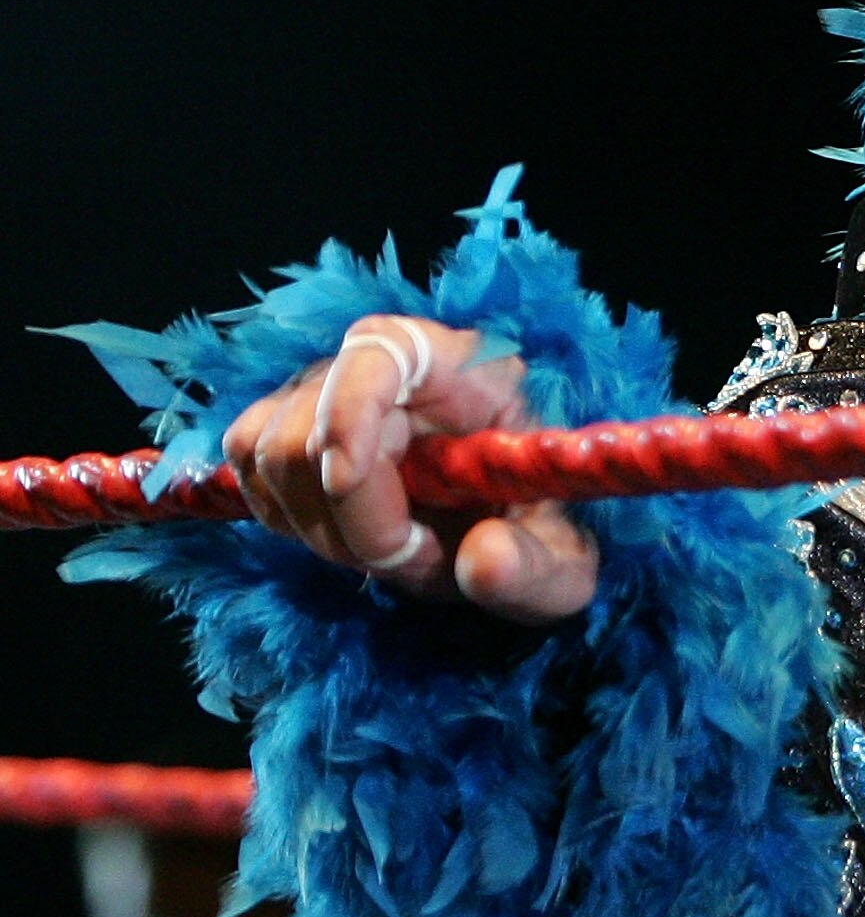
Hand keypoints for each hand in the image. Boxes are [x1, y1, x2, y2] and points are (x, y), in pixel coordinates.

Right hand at [221, 314, 599, 624]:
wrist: (512, 531)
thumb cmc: (539, 533)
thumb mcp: (565, 567)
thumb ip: (534, 569)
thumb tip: (482, 560)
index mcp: (470, 370)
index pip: (380, 348)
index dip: (348, 408)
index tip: (347, 481)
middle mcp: (391, 368)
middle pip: (307, 423)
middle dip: (349, 518)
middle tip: (416, 557)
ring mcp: (332, 393)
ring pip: (266, 450)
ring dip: (318, 527)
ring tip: (392, 549)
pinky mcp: (293, 428)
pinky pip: (247, 467)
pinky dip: (284, 517)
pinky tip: (344, 537)